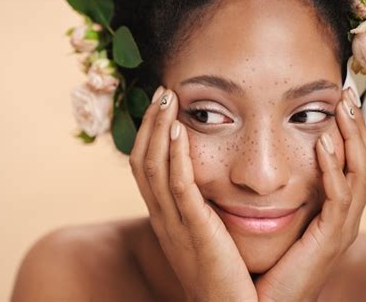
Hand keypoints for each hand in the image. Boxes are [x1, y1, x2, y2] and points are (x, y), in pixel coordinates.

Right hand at [129, 86, 256, 301]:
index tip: (163, 106)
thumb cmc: (223, 274)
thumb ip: (199, 211)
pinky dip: (175, 155)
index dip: (149, 134)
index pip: (145, 167)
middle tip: (163, 90)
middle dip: (150, 123)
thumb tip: (206, 185)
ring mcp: (173, 225)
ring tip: (168, 97)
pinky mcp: (194, 231)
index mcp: (164, 218)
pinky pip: (178, 187)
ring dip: (158, 130)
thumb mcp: (203, 237)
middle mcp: (161, 218)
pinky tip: (179, 129)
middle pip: (142, 160)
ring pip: (153, 168)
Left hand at [254, 87, 365, 300]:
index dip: (347, 131)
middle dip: (355, 126)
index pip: (349, 162)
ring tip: (341, 108)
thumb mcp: (275, 220)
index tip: (334, 100)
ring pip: (359, 174)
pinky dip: (333, 169)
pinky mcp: (330, 239)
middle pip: (362, 161)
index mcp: (332, 210)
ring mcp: (341, 228)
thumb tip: (260, 161)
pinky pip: (339, 198)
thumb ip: (278, 193)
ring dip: (351, 138)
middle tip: (344, 94)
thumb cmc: (265, 261)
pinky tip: (322, 144)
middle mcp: (343, 216)